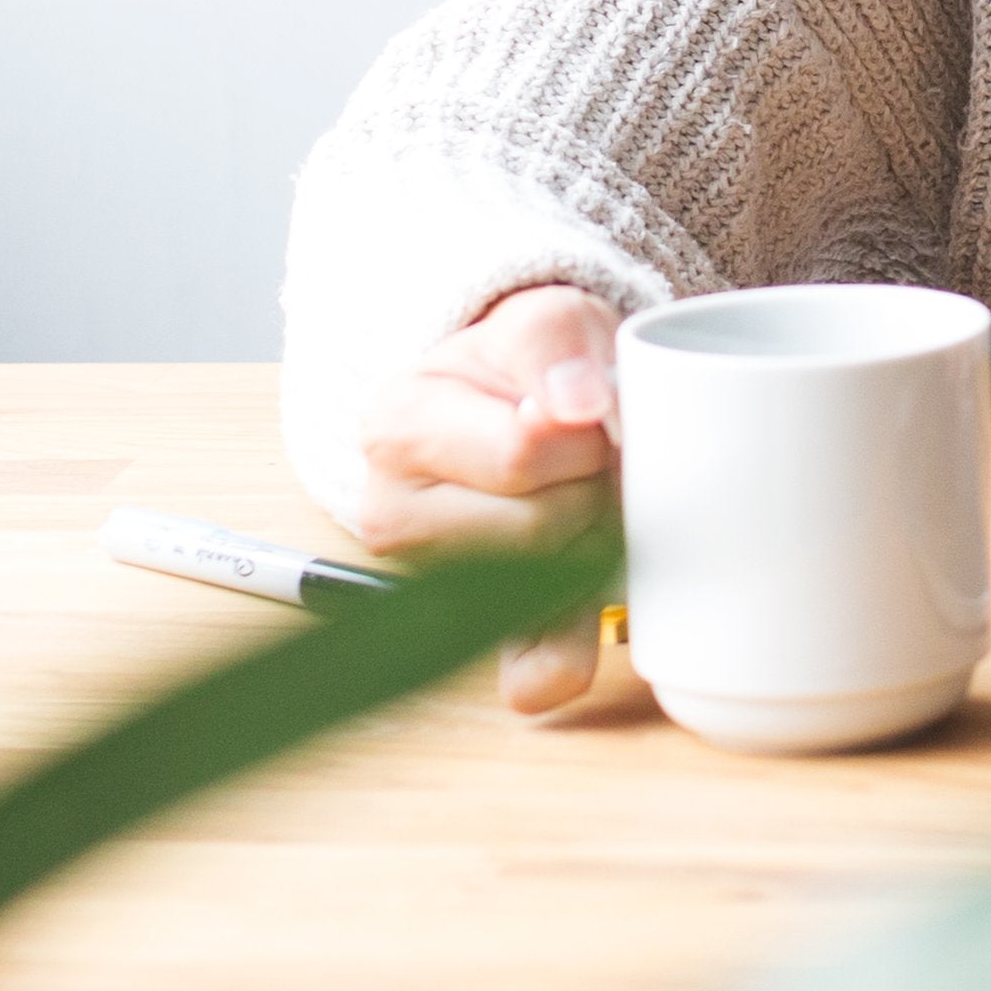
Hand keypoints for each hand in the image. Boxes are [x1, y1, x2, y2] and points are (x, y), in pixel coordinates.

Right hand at [353, 283, 621, 714]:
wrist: (525, 402)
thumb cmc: (531, 366)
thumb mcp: (543, 320)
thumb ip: (555, 345)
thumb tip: (576, 405)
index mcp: (398, 426)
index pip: (525, 452)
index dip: (588, 435)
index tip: (594, 412)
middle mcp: (393, 514)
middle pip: (541, 527)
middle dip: (595, 489)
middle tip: (596, 459)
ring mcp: (434, 582)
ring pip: (552, 583)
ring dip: (597, 540)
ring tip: (585, 495)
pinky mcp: (484, 633)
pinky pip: (530, 669)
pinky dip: (573, 651)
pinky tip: (595, 609)